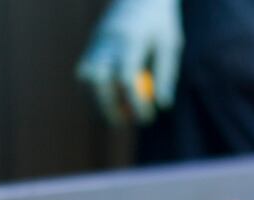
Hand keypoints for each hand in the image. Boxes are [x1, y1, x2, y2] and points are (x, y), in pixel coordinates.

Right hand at [75, 0, 182, 125]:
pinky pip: (84, 76)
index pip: (125, 77)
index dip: (134, 102)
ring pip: (85, 78)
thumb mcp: (169, 44)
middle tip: (125, 123)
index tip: (146, 118)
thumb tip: (162, 105)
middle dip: (108, 107)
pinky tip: (108, 104)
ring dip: (96, 102)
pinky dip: (92, 93)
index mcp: (129, 38)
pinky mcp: (89, 48)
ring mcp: (94, 44)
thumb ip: (165, 74)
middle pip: (97, 81)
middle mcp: (106, 41)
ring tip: (116, 117)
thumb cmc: (158, 22)